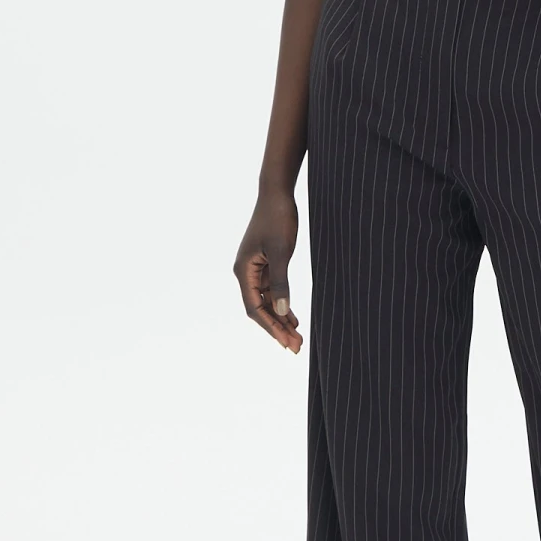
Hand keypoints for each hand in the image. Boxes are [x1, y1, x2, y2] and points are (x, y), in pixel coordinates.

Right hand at [233, 188, 302, 351]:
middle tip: (296, 347)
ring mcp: (254, 269)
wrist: (277, 192)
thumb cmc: (278, 218)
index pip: (255, 308)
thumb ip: (280, 283)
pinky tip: (293, 318)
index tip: (287, 342)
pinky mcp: (264, 263)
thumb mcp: (281, 252)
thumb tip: (280, 312)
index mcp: (243, 271)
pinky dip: (282, 305)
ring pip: (266, 302)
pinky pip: (271, 291)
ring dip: (280, 319)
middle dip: (277, 328)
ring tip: (297, 338)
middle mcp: (245, 272)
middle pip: (259, 309)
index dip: (271, 327)